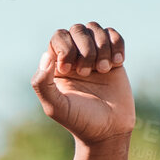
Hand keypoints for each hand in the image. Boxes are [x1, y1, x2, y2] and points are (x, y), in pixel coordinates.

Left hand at [31, 22, 133, 145]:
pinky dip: (117, 45)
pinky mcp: (113, 58)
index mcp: (56, 66)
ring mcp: (94, 56)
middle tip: (87, 73)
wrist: (109, 130)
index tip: (69, 69)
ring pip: (96, 29)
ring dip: (102, 46)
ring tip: (103, 70)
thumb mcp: (56, 107)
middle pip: (77, 29)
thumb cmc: (80, 120)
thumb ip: (42, 84)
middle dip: (85, 48)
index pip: (58, 37)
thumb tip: (46, 56)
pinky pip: (114, 35)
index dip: (66, 47)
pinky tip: (117, 63)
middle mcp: (74, 57)